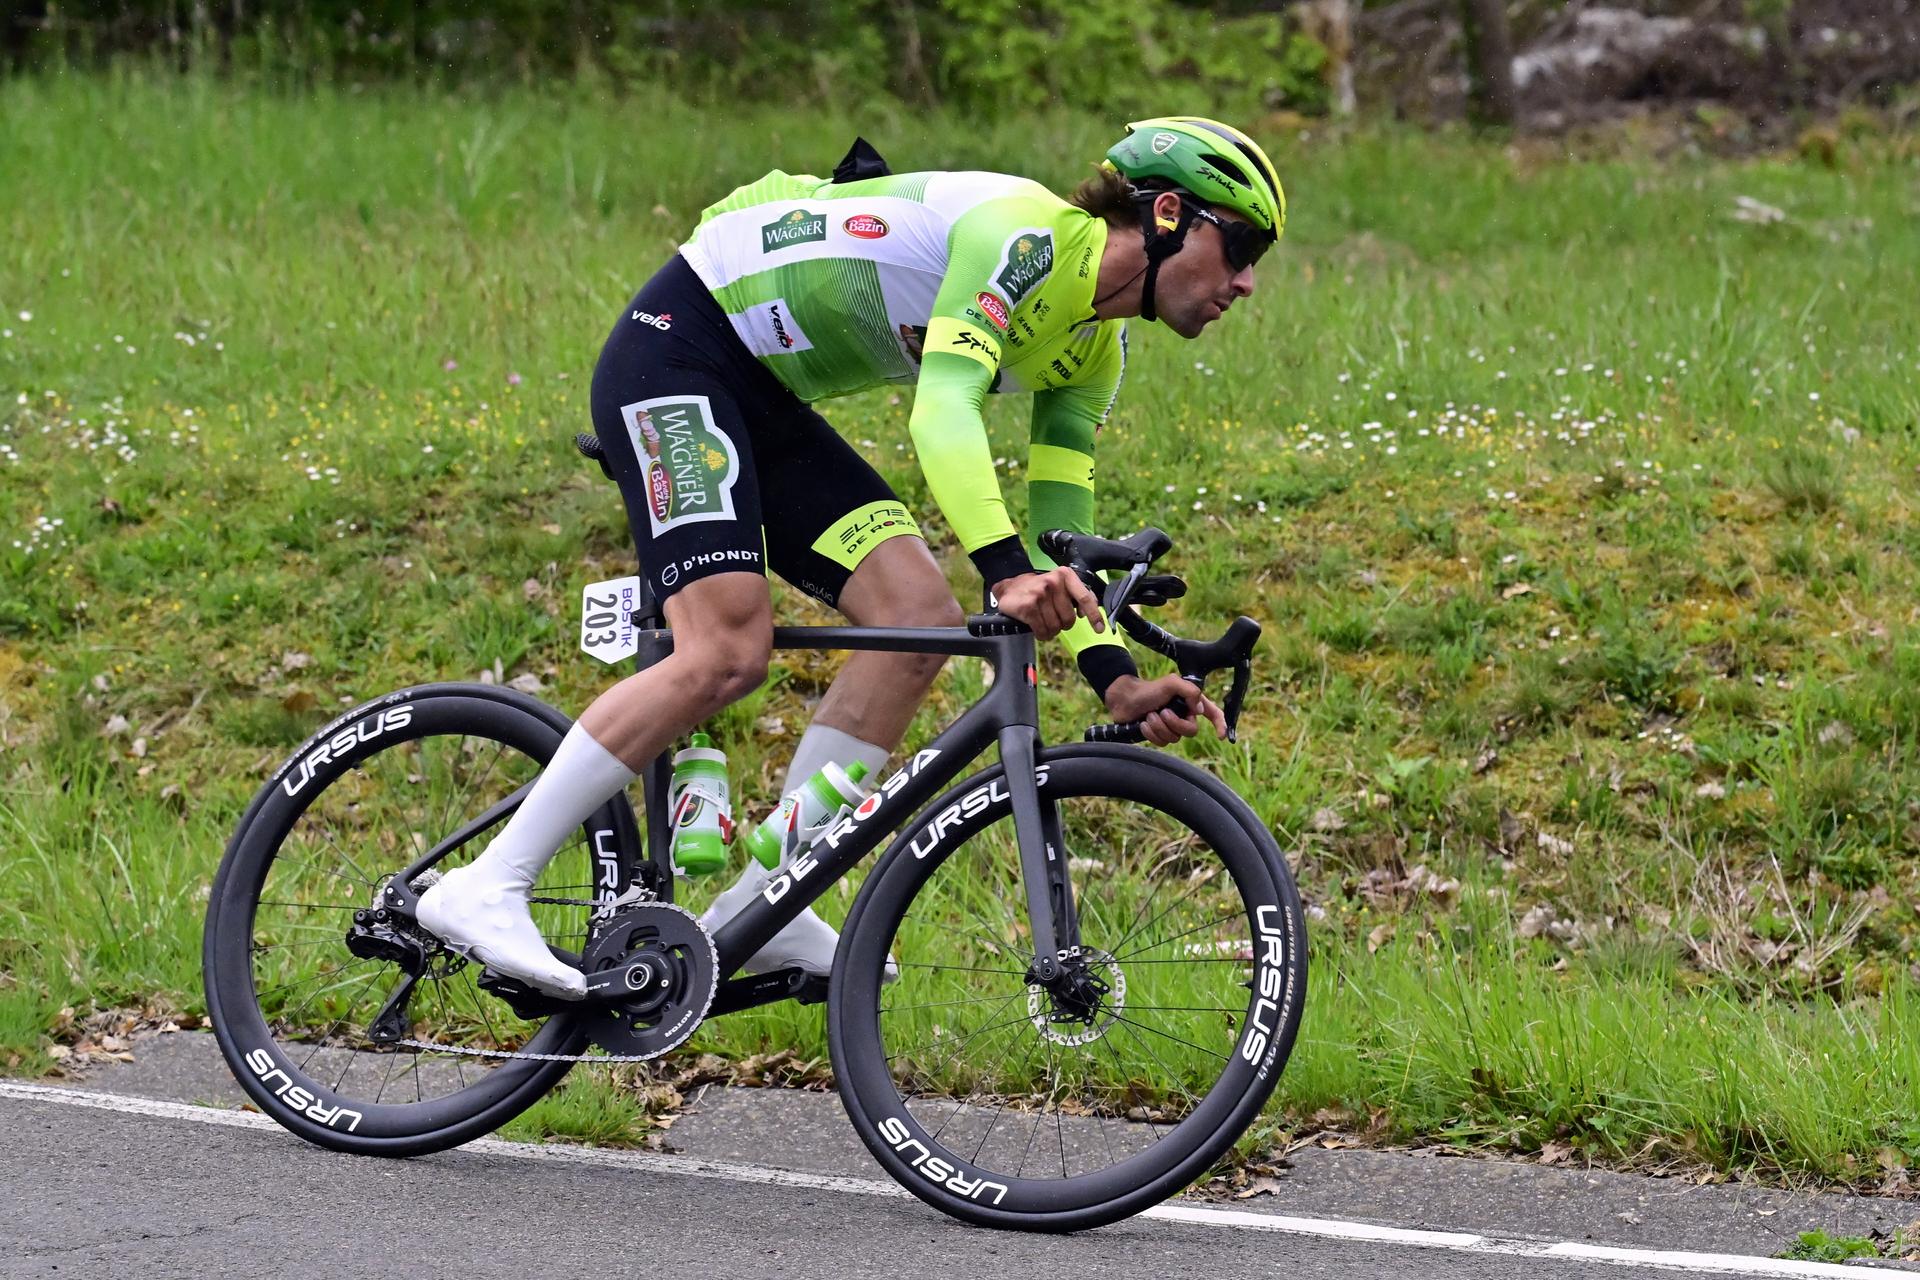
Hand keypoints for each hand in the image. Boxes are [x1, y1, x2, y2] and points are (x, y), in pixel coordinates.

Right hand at [990, 568, 1104, 641]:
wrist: (1009, 587)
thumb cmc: (1038, 588)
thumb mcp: (1059, 584)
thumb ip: (1076, 595)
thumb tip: (1088, 613)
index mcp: (1065, 575)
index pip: (1085, 598)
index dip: (1094, 616)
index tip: (1099, 628)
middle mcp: (1053, 582)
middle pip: (1069, 618)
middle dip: (1063, 625)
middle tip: (1054, 619)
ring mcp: (1040, 594)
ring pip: (1055, 627)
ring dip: (1050, 631)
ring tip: (1043, 622)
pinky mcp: (1028, 607)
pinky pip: (1042, 631)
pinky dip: (1041, 634)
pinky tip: (1037, 628)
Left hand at [1104, 673, 1226, 746]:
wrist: (1125, 700)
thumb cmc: (1147, 689)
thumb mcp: (1171, 683)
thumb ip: (1189, 690)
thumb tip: (1198, 709)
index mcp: (1190, 701)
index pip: (1212, 713)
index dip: (1220, 724)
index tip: (1221, 735)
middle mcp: (1183, 714)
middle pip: (1192, 730)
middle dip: (1176, 723)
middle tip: (1163, 712)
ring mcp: (1171, 726)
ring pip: (1175, 738)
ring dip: (1159, 727)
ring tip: (1149, 715)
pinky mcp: (1159, 735)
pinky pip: (1162, 743)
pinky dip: (1152, 734)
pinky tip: (1144, 724)